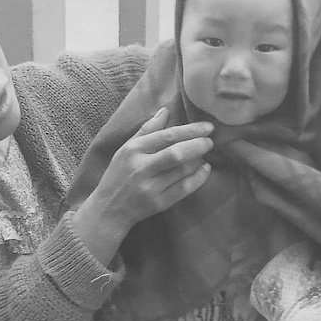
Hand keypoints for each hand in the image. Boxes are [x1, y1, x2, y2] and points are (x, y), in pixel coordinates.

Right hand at [73, 107, 213, 264]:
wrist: (109, 208)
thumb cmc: (118, 174)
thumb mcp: (126, 149)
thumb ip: (147, 130)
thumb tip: (165, 111)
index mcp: (133, 150)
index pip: (167, 136)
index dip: (190, 130)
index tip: (207, 127)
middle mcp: (141, 168)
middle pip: (176, 153)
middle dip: (198, 145)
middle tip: (210, 141)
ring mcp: (151, 187)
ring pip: (182, 171)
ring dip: (198, 160)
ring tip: (204, 154)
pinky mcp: (159, 203)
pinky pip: (184, 189)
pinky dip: (198, 178)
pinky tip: (205, 170)